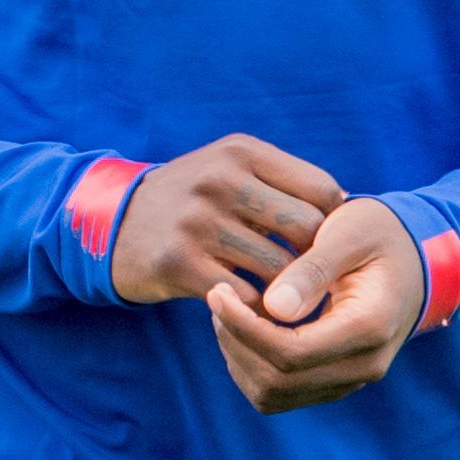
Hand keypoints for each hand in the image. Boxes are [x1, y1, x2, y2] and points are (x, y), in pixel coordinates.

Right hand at [110, 135, 345, 304]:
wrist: (111, 224)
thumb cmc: (190, 200)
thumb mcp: (228, 167)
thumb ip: (282, 181)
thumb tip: (348, 207)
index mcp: (241, 152)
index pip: (322, 190)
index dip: (333, 224)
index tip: (323, 246)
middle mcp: (219, 180)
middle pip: (308, 230)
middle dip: (316, 260)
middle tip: (311, 278)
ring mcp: (197, 222)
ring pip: (280, 270)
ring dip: (289, 291)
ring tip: (286, 297)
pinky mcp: (179, 264)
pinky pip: (246, 296)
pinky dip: (257, 307)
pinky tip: (252, 306)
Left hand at [203, 197, 425, 410]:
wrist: (413, 256)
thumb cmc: (378, 233)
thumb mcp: (349, 232)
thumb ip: (313, 268)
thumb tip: (272, 307)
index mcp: (370, 327)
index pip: (291, 353)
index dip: (244, 327)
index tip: (218, 291)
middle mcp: (366, 365)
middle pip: (277, 380)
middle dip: (235, 341)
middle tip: (218, 297)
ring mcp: (351, 379)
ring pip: (273, 395)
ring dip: (239, 357)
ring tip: (228, 311)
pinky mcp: (335, 382)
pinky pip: (280, 394)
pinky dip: (251, 368)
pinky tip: (245, 328)